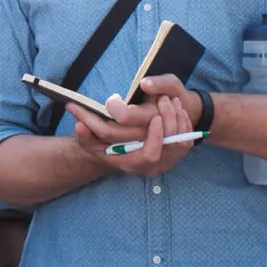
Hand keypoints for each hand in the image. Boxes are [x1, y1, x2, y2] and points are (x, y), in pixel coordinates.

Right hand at [69, 91, 195, 176]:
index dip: (156, 138)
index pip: (150, 155)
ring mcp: (163, 163)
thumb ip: (84, 134)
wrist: (118, 153)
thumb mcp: (90, 141)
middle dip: (171, 121)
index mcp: (130, 163)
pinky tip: (178, 108)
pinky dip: (185, 124)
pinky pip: (186, 141)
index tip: (156, 117)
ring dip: (178, 120)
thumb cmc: (102, 145)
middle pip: (171, 148)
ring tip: (171, 100)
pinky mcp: (172, 156)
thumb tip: (80, 125)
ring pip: (181, 143)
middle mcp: (149, 167)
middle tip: (165, 99)